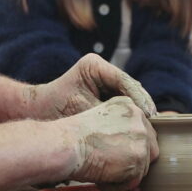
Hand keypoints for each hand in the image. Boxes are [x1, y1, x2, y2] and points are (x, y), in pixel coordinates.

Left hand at [29, 54, 156, 118]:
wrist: (38, 113)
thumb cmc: (55, 110)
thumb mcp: (83, 111)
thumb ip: (107, 112)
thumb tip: (134, 120)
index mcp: (94, 65)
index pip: (123, 81)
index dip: (138, 98)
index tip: (147, 113)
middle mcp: (101, 69)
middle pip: (130, 86)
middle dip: (142, 104)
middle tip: (153, 120)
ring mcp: (104, 79)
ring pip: (129, 94)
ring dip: (139, 110)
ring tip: (150, 124)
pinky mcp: (105, 91)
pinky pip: (123, 102)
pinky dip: (131, 113)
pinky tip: (139, 125)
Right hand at [64, 96, 158, 190]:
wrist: (67, 145)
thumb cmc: (75, 137)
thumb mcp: (102, 122)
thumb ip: (121, 129)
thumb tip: (135, 152)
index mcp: (129, 107)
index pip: (142, 132)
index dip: (130, 149)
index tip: (117, 157)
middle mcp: (139, 119)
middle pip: (149, 149)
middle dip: (133, 163)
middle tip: (112, 169)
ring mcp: (141, 138)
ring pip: (142, 167)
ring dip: (124, 175)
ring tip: (102, 173)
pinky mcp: (138, 157)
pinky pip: (134, 180)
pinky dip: (118, 185)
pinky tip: (101, 179)